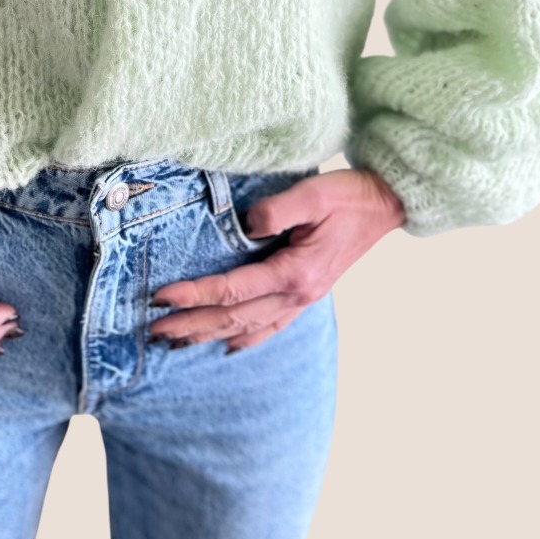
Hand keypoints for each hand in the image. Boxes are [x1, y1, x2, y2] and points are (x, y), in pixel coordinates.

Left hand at [148, 168, 406, 353]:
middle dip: (192, 325)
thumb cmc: (349, 196)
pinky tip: (229, 345)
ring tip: (178, 344)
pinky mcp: (308, 294)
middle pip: (234, 316)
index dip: (195, 295)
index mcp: (295, 272)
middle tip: (154, 331)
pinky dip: (247, 338)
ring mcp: (304, 298)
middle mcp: (297, 294)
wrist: (385, 204)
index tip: (162, 297)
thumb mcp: (313, 193)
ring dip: (211, 335)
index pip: (233, 289)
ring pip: (249, 327)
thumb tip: (245, 225)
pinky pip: (272, 326)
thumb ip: (276, 210)